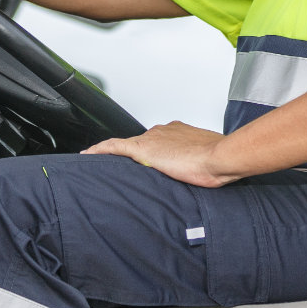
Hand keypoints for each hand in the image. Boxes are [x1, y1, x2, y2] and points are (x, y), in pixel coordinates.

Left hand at [84, 122, 239, 187]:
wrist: (218, 158)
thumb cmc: (217, 161)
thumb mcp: (207, 161)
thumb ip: (199, 164)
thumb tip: (201, 175)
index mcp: (178, 132)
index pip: (159, 140)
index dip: (153, 150)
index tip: (150, 158)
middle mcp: (163, 131)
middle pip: (142, 142)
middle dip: (136, 154)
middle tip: (130, 169)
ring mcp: (152, 139)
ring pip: (126, 145)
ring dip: (118, 155)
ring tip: (106, 165)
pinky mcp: (142, 149)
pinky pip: (113, 147)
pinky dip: (99, 150)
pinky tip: (88, 155)